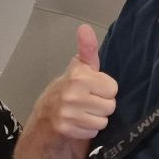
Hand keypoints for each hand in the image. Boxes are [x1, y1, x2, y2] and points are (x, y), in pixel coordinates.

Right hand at [45, 25, 117, 140]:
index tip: (94, 89)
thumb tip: (85, 27)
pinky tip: (78, 124)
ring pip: (103, 121)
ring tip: (84, 113)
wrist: (45, 117)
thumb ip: (87, 49)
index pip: (113, 88)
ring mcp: (67, 112)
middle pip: (110, 106)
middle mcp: (72, 93)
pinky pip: (93, 132)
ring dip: (96, 119)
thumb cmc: (69, 89)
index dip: (105, 90)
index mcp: (79, 75)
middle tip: (89, 102)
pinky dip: (87, 130)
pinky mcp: (65, 129)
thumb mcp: (80, 68)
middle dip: (102, 105)